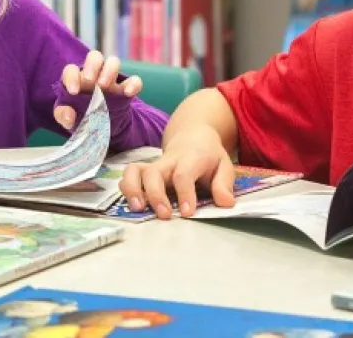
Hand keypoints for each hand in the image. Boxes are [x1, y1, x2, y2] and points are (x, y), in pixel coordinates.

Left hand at [56, 51, 142, 129]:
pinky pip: (134, 80)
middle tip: (90, 82)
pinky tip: (128, 93)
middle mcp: (95, 74)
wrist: (100, 126)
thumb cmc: (80, 116)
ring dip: (110, 71)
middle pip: (95, 57)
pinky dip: (133, 84)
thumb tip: (69, 116)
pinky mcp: (126, 88)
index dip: (71, 77)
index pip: (72, 70)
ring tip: (105, 86)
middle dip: (92, 66)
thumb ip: (63, 115)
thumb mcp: (67, 119)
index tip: (73, 92)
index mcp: (77, 79)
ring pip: (114, 62)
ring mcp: (112, 80)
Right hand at [118, 126, 235, 218]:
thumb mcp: (224, 166)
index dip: (184, 193)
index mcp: (191, 159)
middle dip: (155, 195)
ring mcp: (154, 165)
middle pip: (154, 172)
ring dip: (133, 190)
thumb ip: (224, 184)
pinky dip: (126, 190)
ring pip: (135, 171)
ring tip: (138, 210)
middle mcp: (169, 161)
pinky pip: (128, 175)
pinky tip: (133, 206)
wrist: (193, 136)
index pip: (184, 174)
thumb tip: (226, 203)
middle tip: (164, 215)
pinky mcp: (143, 170)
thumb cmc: (209, 156)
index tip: (187, 212)